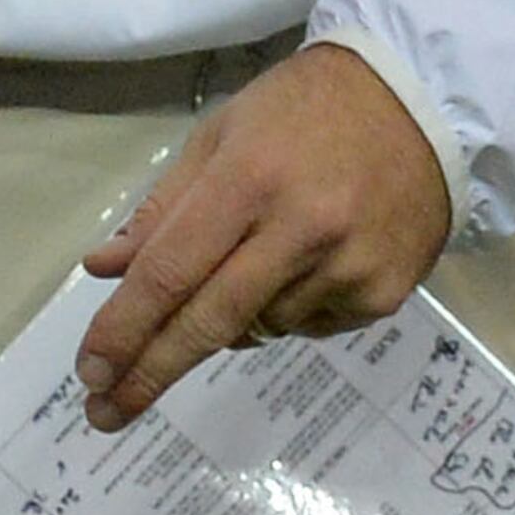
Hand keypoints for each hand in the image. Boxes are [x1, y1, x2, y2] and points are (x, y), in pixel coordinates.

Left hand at [74, 45, 452, 434]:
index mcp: (252, 178)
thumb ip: (165, 206)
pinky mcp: (384, 294)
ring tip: (252, 263)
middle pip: (208, 323)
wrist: (425, 102)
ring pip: (258, 329)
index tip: (90, 372)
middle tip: (104, 412)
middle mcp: (303, 229)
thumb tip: (106, 271)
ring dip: (229, 320)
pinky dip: (286, 310)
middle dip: (149, 373)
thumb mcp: (224, 134)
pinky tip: (305, 264)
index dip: (123, 329)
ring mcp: (349, 267)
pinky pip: (308, 326)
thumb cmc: (307, 110)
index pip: (170, 272)